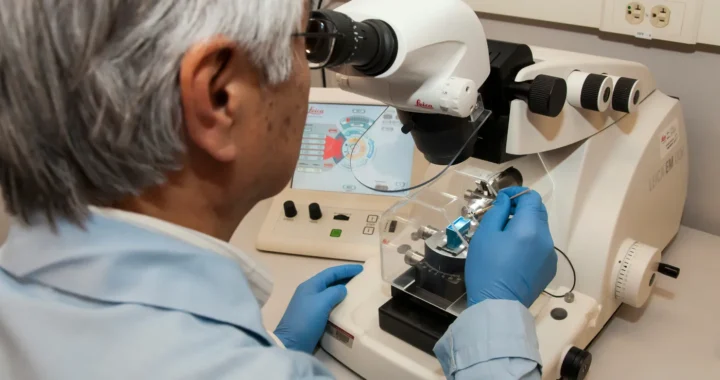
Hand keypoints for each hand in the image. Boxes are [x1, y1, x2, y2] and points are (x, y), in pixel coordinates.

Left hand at [274, 264, 362, 353]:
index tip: (361, 268)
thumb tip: (343, 289)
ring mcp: (310, 305)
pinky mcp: (312, 317)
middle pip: (330, 281)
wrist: (291, 343)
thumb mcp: (322, 302)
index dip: (346, 269)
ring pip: (329, 293)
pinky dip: (338, 303)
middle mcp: (309, 292)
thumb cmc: (306, 320)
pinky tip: (346, 307)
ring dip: (342, 290)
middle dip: (345, 278)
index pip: (331, 272)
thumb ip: (334, 292)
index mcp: (310, 285)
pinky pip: (328, 305)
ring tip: (356, 291)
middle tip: (361, 278)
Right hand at [466, 187, 556, 307]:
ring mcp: (550, 255)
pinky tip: (513, 256)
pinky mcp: (549, 269)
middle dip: (521, 209)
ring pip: (540, 230)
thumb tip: (506, 200)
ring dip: (525, 227)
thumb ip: (497, 212)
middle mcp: (546, 238)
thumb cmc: (486, 267)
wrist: (498, 305)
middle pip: (538, 212)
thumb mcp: (485, 235)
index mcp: (530, 227)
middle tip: (501, 216)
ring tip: (505, 238)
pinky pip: (541, 247)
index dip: (517, 193)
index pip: (531, 197)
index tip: (501, 199)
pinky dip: (529, 243)